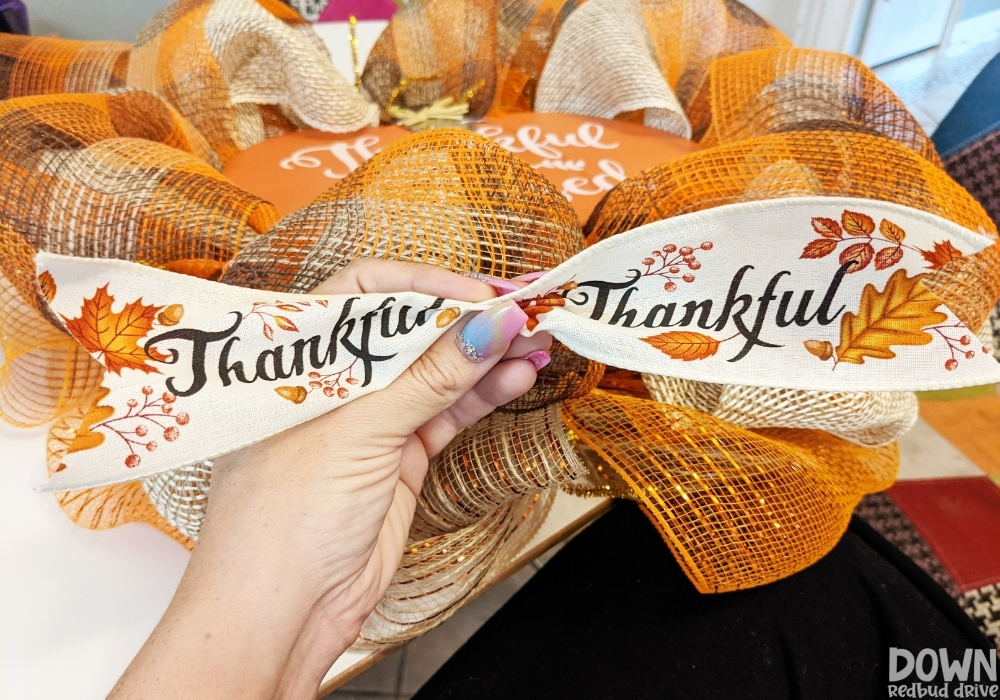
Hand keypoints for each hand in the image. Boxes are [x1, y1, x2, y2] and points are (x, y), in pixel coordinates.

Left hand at [109, 259, 550, 698]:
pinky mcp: (398, 458)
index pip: (367, 292)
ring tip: (537, 340)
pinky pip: (447, 413)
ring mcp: (370, 421)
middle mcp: (338, 382)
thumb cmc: (284, 519)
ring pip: (437, 373)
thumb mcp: (360, 432)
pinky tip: (516, 378)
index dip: (425, 284)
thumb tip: (488, 324)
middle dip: (467, 317)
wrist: (282, 612)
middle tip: (525, 306)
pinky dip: (483, 395)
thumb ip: (429, 377)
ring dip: (487, 356)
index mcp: (304, 357)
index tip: (479, 292)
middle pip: (410, 331)